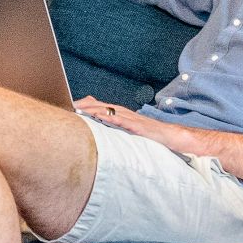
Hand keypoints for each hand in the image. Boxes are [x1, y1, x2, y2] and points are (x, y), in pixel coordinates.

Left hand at [74, 96, 203, 154]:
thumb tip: (101, 124)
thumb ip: (116, 125)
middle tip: (70, 105)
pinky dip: (112, 118)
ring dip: (95, 109)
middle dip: (86, 105)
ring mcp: (133, 119)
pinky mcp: (139, 127)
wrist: (173, 137)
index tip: (70, 106)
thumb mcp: (130, 129)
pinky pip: (124, 121)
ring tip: (80, 109)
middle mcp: (126, 113)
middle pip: (102, 106)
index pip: (100, 106)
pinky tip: (101, 117)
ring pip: (111, 111)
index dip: (86, 105)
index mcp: (122, 114)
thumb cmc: (151, 134)